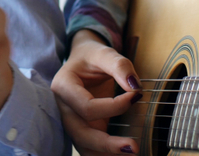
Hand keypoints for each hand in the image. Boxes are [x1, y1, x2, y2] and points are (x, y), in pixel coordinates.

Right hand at [51, 29, 140, 154]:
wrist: (83, 60)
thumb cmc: (91, 56)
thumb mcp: (104, 53)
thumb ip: (120, 66)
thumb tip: (135, 87)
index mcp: (63, 86)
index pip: (86, 107)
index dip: (113, 107)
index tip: (135, 96)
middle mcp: (63, 108)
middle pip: (80, 134)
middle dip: (106, 145)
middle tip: (133, 146)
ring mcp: (71, 121)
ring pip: (83, 146)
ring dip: (105, 154)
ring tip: (129, 153)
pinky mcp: (83, 128)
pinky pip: (90, 148)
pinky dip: (103, 155)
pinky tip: (121, 155)